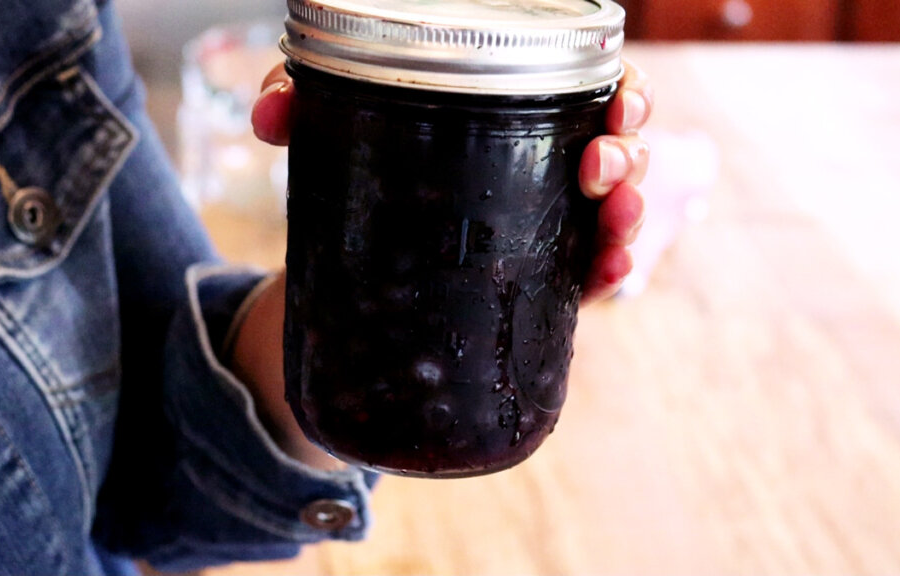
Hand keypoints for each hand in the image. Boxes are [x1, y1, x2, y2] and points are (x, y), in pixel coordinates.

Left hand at [252, 59, 652, 301]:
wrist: (362, 261)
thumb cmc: (369, 173)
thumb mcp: (338, 131)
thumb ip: (302, 102)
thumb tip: (270, 114)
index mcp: (518, 115)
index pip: (594, 91)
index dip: (625, 92)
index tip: (616, 104)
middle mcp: (547, 168)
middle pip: (622, 150)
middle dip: (630, 155)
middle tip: (597, 167)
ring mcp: (550, 227)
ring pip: (618, 212)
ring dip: (628, 215)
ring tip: (612, 224)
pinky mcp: (539, 282)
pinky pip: (589, 277)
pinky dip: (609, 273)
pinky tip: (610, 273)